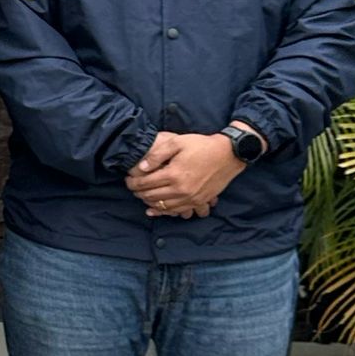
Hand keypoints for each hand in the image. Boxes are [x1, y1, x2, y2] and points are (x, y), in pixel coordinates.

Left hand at [127, 133, 242, 218]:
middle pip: (153, 196)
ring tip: (141, 196)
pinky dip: (164, 212)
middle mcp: (182, 190)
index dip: (133, 183)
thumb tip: (142, 168)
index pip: (146, 183)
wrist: (227, 155)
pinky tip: (155, 210)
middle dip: (138, 193)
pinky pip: (178, 211)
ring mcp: (191, 198)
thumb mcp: (176, 143)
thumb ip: (157, 155)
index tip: (127, 180)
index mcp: (174, 174)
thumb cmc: (201, 146)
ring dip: (149, 203)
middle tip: (131, 187)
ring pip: (164, 206)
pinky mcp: (199, 201)